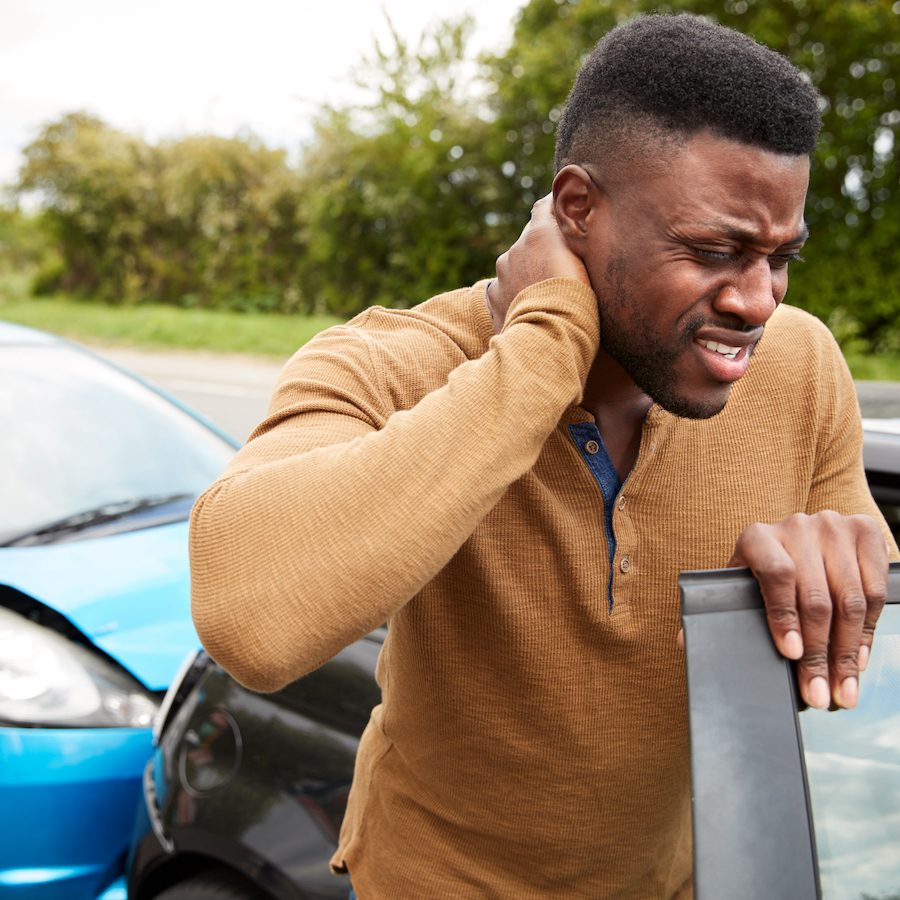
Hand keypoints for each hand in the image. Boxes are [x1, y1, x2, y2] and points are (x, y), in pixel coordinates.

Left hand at [487, 194, 589, 331]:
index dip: (554, 209)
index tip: (562, 211)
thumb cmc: (577, 301)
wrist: (548, 338)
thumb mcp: (585, 264)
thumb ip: (575, 241)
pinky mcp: (493, 297)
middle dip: (543, 247)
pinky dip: (516, 294)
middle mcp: (516, 249)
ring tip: (547, 292)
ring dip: (529, 272)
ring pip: (516, 265)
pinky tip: (531, 308)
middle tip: (560, 263)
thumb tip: (571, 228)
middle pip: (530, 239)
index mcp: (539, 235)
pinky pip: (506, 289)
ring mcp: (501, 274)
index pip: (544, 207)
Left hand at [729, 511, 887, 708]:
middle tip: (818, 694)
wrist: (799, 533)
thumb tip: (686, 642)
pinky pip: (874, 591)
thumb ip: (719, 608)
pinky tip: (859, 658)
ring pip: (849, 600)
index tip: (790, 653)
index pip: (775, 575)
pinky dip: (868, 631)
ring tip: (842, 690)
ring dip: (847, 652)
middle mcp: (797, 526)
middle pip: (815, 598)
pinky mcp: (866, 533)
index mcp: (757, 537)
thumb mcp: (739, 581)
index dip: (783, 616)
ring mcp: (834, 527)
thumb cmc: (762, 566)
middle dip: (818, 655)